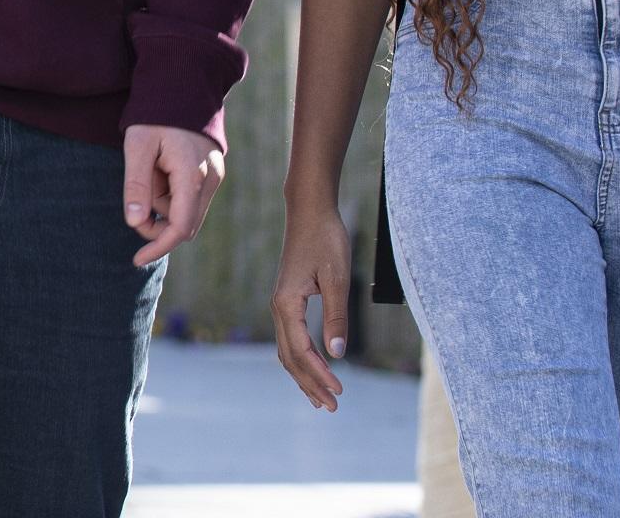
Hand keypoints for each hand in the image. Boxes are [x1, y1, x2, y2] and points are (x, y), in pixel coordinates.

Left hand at [124, 123, 223, 268]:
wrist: (183, 85)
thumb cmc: (156, 115)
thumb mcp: (137, 146)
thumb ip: (136, 184)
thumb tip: (134, 222)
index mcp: (192, 175)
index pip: (179, 227)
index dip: (158, 246)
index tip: (137, 259)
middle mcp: (210, 180)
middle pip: (183, 223)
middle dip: (156, 222)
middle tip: (135, 203)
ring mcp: (214, 176)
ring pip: (186, 211)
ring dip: (163, 204)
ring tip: (150, 168)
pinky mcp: (211, 173)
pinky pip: (190, 198)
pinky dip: (171, 195)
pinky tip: (159, 170)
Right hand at [268, 200, 353, 409]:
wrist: (310, 211)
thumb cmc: (325, 239)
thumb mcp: (337, 278)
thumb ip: (336, 316)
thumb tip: (337, 354)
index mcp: (287, 303)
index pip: (301, 350)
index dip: (320, 374)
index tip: (340, 392)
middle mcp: (279, 306)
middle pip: (289, 357)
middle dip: (309, 384)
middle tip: (332, 407)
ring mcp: (281, 304)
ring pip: (287, 350)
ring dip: (303, 375)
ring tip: (321, 398)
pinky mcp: (288, 300)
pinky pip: (291, 338)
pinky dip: (301, 358)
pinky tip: (315, 367)